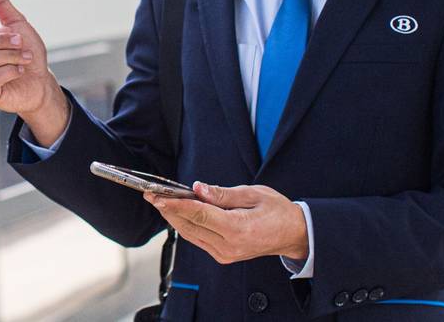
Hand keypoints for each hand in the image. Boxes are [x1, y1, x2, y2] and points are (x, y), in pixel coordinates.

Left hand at [143, 182, 308, 264]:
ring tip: (158, 201)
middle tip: (151, 194)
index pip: (199, 215)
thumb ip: (223, 193)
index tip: (158, 196)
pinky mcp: (223, 256)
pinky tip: (177, 213)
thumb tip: (198, 188)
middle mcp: (229, 246)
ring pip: (190, 234)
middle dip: (168, 210)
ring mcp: (225, 254)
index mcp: (238, 229)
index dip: (176, 205)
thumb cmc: (277, 211)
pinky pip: (198, 239)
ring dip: (173, 218)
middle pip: (190, 226)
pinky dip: (186, 225)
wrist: (293, 234)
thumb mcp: (253, 194)